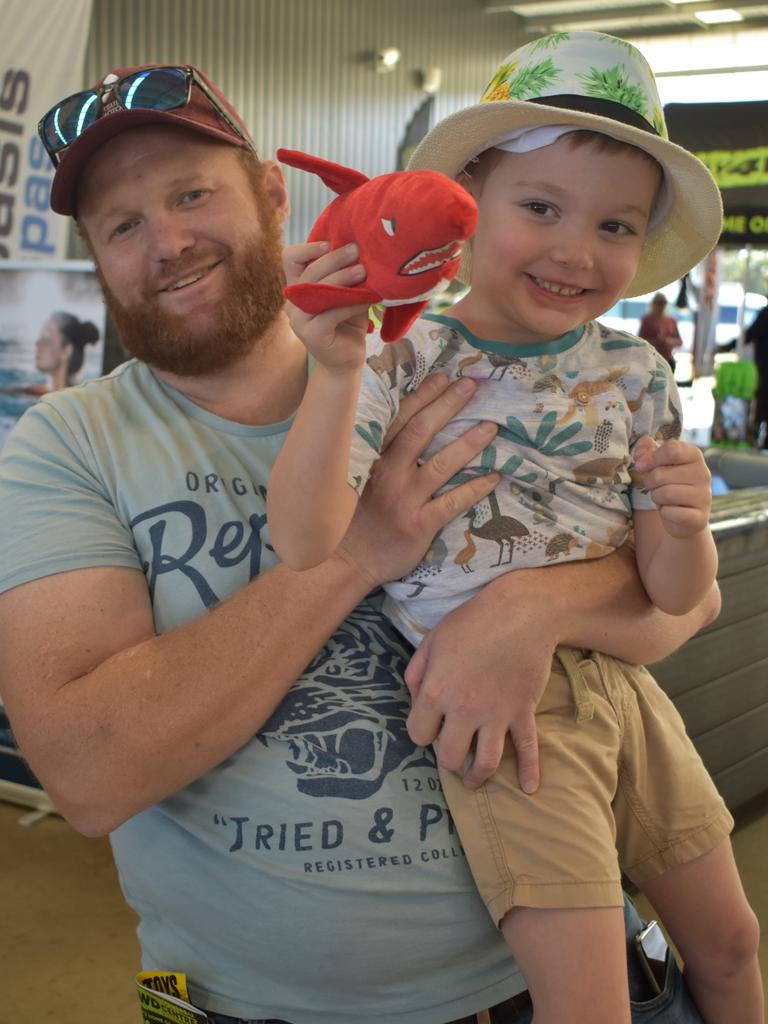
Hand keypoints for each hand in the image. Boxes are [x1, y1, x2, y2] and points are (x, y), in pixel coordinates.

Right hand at [285, 240, 370, 371]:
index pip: (289, 259)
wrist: (346, 361)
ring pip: (319, 291)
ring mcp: (299, 320)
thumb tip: (359, 249)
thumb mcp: (345, 294)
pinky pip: (332, 313)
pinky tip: (368, 299)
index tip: (329, 243)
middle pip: (309, 272)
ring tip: (364, 272)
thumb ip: (344, 276)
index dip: (307, 248)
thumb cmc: (347, 323)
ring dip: (343, 278)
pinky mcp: (311, 334)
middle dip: (334, 259)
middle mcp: (293, 302)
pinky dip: (352, 303)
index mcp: (298, 288)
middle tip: (357, 251)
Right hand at [337, 373, 499, 587]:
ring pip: (442, 464)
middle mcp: (389, 473)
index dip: (423, 396)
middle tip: (471, 386)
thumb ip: (373, 452)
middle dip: (448, 406)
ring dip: (469, 444)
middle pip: (422, 432)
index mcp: (372, 458)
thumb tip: (397, 421)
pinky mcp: (419, 524)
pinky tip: (495, 477)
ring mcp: (405, 499)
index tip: (443, 377)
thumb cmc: (353, 517)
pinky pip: (452, 503)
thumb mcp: (354, 478)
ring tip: (491, 427)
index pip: (400, 419)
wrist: (346, 561)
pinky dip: (475, 489)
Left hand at [404, 579, 551, 792]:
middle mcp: (465, 710)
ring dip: (478, 777)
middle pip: (450, 757)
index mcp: (436, 692)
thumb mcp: (432, 641)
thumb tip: (415, 702)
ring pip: (486, 763)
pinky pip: (528, 748)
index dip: (422, 732)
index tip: (431, 726)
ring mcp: (496, 714)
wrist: (521, 612)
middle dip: (448, 762)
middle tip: (452, 757)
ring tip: (474, 780)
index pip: (419, 734)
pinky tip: (530, 788)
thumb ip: (415, 674)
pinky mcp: (523, 712)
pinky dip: (531, 771)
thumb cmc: (471, 622)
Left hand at [632, 436, 711, 538]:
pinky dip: (664, 512)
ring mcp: (704, 496)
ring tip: (663, 498)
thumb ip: (646, 451)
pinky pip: (670, 512)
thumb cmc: (668, 484)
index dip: (650, 458)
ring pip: (665, 493)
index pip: (671, 449)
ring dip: (656, 497)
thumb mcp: (656, 463)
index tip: (642, 466)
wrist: (683, 516)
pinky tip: (670, 511)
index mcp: (694, 455)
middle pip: (661, 474)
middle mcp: (703, 473)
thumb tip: (641, 455)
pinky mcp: (699, 517)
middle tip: (655, 486)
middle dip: (650, 482)